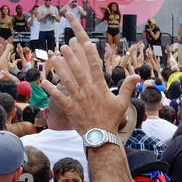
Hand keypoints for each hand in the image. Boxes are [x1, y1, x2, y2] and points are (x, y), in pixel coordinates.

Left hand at [46, 12, 137, 135]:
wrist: (101, 137)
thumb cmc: (111, 119)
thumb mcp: (122, 103)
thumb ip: (128, 87)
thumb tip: (137, 76)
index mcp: (100, 89)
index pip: (96, 69)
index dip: (91, 56)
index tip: (87, 43)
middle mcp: (88, 92)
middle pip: (79, 72)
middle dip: (72, 58)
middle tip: (65, 47)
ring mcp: (78, 100)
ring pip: (68, 81)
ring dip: (60, 69)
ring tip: (54, 58)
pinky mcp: (70, 109)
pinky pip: (59, 98)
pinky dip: (52, 90)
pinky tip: (44, 82)